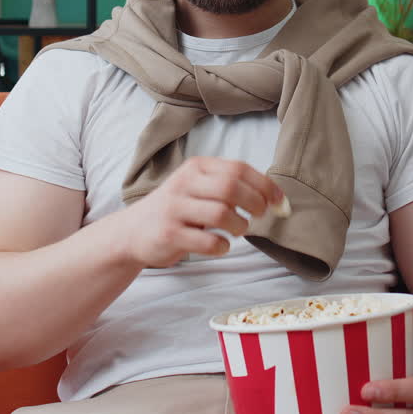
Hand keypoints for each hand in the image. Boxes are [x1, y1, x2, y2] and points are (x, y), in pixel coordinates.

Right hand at [112, 157, 283, 268]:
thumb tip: (275, 198)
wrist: (133, 232)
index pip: (238, 168)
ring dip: (240, 226)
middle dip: (255, 203)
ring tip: (238, 231)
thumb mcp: (199, 189)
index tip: (279, 202)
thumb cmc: (178, 210)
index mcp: (196, 168)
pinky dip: (223, 246)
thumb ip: (230, 188)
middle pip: (231, 187)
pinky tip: (221, 245)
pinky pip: (208, 240)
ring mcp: (174, 208)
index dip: (265, 185)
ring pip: (221, 213)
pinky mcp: (169, 234)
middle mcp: (184, 183)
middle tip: (259, 216)